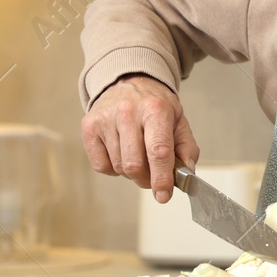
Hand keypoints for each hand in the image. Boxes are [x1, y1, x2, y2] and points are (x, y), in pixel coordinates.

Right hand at [80, 74, 198, 203]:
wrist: (128, 81)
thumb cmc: (155, 106)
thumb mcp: (179, 120)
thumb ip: (187, 148)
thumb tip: (187, 172)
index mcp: (156, 110)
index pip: (158, 151)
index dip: (161, 178)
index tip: (163, 195)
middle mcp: (128, 112)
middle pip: (134, 165)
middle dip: (146, 180)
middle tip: (153, 177)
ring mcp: (105, 119)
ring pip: (118, 167)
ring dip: (131, 172)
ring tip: (138, 157)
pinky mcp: (88, 127)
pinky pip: (100, 166)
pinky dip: (113, 169)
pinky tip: (121, 153)